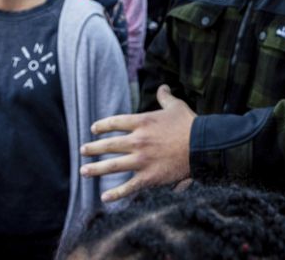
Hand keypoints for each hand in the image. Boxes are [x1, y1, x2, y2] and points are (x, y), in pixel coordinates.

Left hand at [80, 85, 194, 201]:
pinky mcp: (149, 177)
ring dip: (95, 169)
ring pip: (112, 166)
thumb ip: (165, 97)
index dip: (101, 126)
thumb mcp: (176, 106)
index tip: (93, 129)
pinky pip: (128, 187)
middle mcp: (137, 141)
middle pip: (108, 144)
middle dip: (92, 148)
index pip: (114, 123)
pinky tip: (104, 197)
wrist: (202, 145)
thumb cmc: (189, 124)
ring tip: (84, 171)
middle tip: (83, 150)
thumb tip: (163, 87)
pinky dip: (115, 193)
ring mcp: (141, 160)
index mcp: (142, 122)